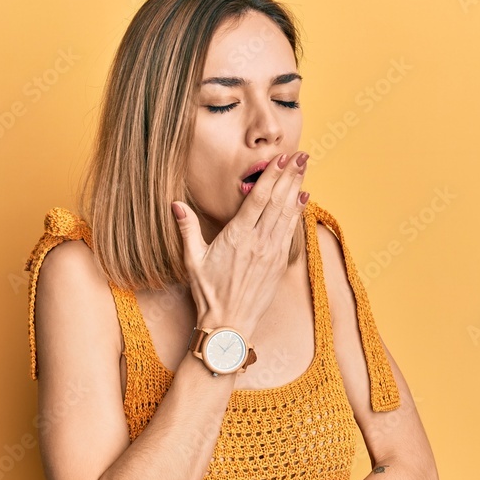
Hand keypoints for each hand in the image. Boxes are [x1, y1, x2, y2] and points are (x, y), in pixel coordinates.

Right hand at [171, 151, 308, 337]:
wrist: (229, 324)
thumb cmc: (208, 293)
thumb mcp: (192, 260)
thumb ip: (187, 229)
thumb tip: (175, 204)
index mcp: (237, 236)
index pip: (258, 198)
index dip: (272, 176)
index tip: (281, 158)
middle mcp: (258, 242)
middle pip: (278, 201)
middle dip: (290, 176)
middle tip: (301, 155)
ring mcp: (271, 252)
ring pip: (287, 213)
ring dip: (297, 189)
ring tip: (304, 169)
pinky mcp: (279, 263)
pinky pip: (290, 231)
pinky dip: (297, 213)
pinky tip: (302, 199)